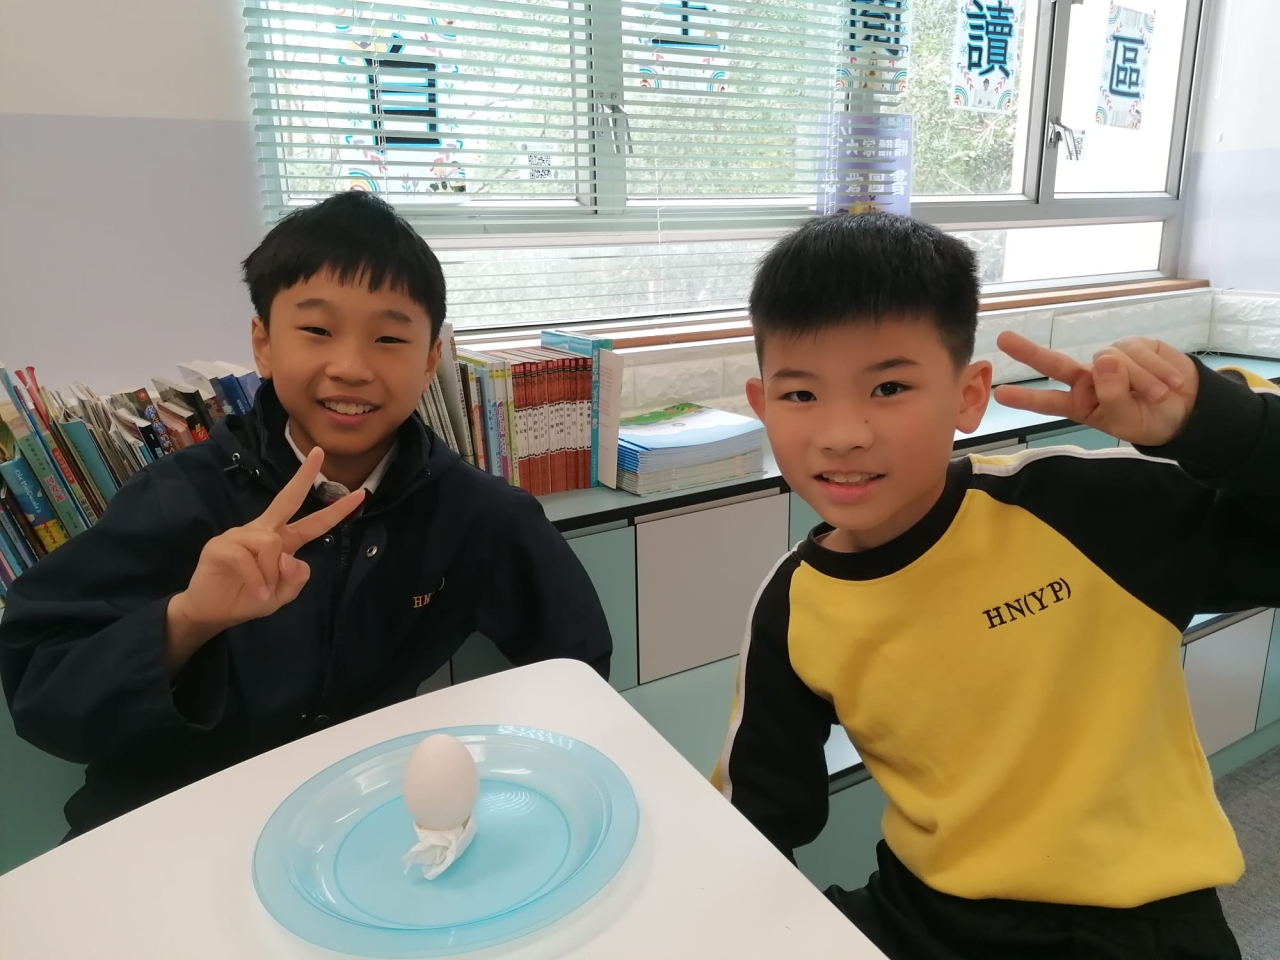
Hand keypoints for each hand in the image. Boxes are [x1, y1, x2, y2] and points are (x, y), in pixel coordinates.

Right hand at [164, 448, 364, 673]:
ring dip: (270, 573)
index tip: (361, 494)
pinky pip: (247, 559)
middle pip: (287, 499)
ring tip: (263, 591)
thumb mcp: (281, 596)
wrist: (212, 613)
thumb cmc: (248, 598)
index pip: (314, 523)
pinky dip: (256, 580)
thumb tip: (292, 558)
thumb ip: (296, 581)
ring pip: (270, 543)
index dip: (337, 511)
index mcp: (283, 541)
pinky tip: (256, 594)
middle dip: (304, 476)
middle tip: (320, 453)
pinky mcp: (220, 545)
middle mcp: (264, 531)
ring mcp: (240, 534)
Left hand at [992, 332, 1199, 446]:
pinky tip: (1170, 383)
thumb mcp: (1128, 420)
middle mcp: (1088, 379)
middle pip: (1056, 363)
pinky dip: (1157, 370)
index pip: (1049, 401)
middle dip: (1029, 352)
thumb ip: (1113, 395)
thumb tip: (1104, 360)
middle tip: (1003, 340)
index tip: (999, 395)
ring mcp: (1109, 359)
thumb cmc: (1150, 419)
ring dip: (1143, 381)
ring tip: (1160, 395)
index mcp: (1081, 403)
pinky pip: (1140, 352)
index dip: (1026, 399)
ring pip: (1114, 361)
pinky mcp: (1133, 344)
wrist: (1186, 409)